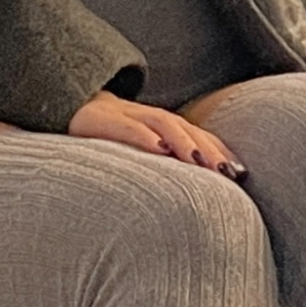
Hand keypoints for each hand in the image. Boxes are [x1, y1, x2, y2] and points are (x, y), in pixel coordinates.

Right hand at [66, 88, 246, 175]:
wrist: (64, 107)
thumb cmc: (104, 139)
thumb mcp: (134, 152)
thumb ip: (160, 168)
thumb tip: (188, 200)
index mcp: (159, 126)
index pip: (197, 134)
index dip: (220, 150)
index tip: (241, 173)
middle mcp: (147, 118)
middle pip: (187, 128)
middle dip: (210, 149)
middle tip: (229, 173)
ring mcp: (124, 114)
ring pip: (163, 123)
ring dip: (185, 141)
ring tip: (200, 161)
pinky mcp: (100, 119)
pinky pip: (126, 125)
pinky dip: (144, 135)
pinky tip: (158, 148)